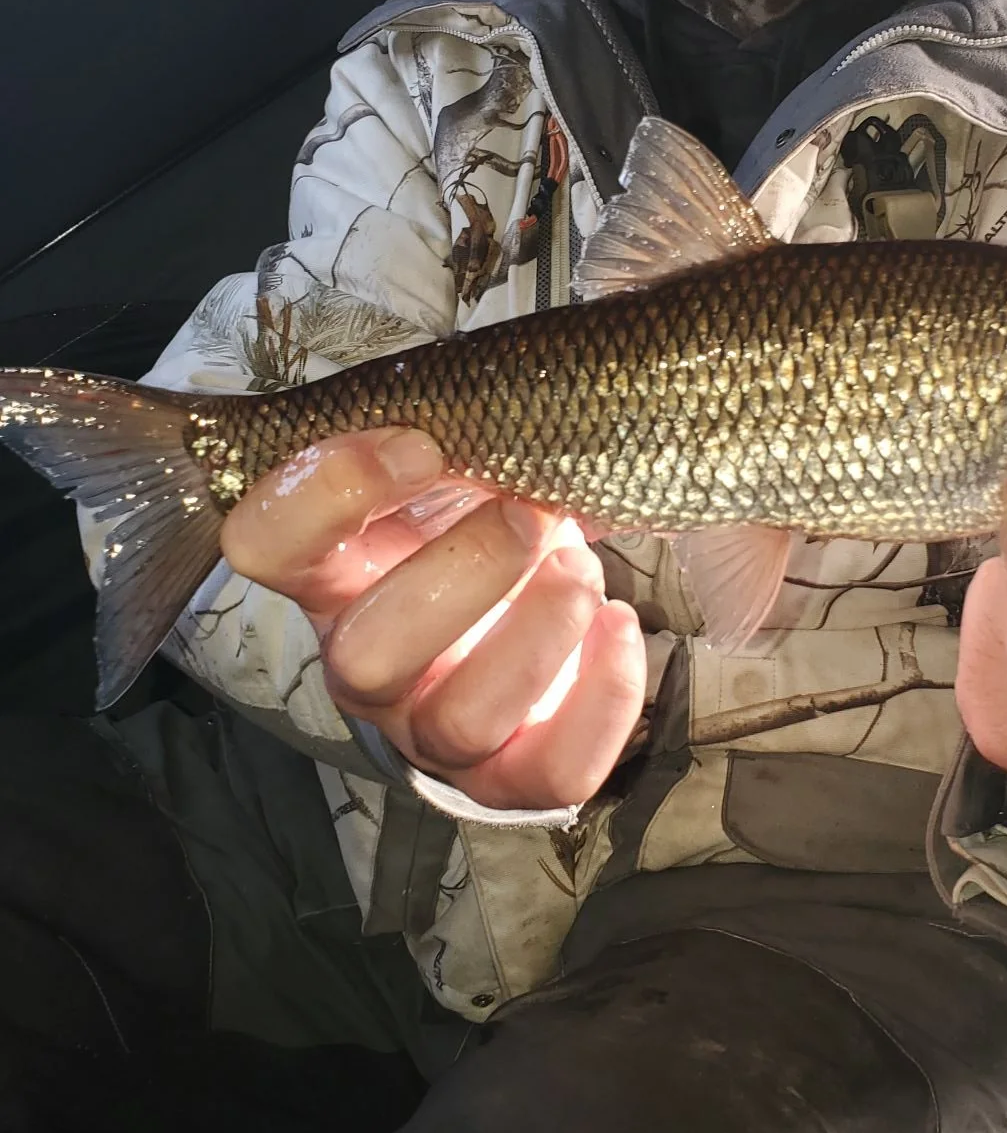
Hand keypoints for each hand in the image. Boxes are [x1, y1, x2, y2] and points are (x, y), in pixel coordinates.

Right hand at [219, 429, 645, 810]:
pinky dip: (602, 697)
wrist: (554, 597)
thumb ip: (455, 413)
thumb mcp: (465, 455)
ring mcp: (435, 730)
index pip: (261, 543)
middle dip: (462, 572)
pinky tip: (619, 625)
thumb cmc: (498, 512)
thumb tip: (521, 359)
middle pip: (363, 656)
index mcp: (332, 571)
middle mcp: (366, 664)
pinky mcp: (513, 774)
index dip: (331, 490)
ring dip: (537, 632)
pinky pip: (553, 772)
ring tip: (581, 569)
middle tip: (530, 515)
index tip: (423, 441)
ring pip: (458, 721)